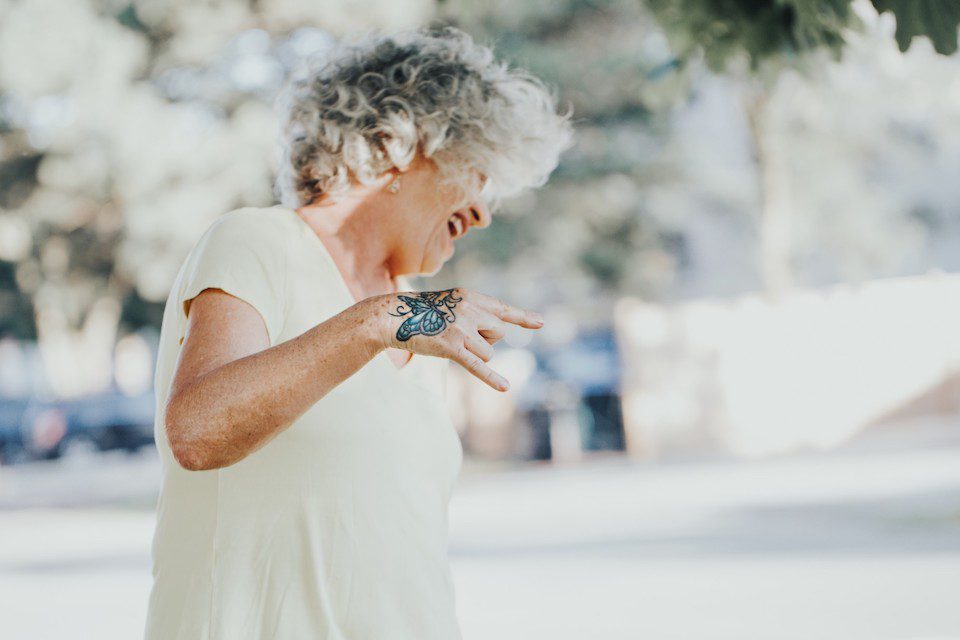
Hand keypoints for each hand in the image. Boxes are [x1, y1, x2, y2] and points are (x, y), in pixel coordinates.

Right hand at [370, 287, 543, 390]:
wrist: (393, 317)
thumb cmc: (423, 312)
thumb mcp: (451, 302)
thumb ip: (475, 312)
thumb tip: (499, 330)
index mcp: (470, 297)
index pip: (502, 309)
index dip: (522, 318)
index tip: (541, 323)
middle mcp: (469, 310)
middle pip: (498, 333)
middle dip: (487, 339)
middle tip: (463, 335)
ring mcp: (460, 329)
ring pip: (488, 351)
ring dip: (476, 354)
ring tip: (452, 344)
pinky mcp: (451, 348)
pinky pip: (477, 365)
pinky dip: (491, 378)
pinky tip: (505, 387)